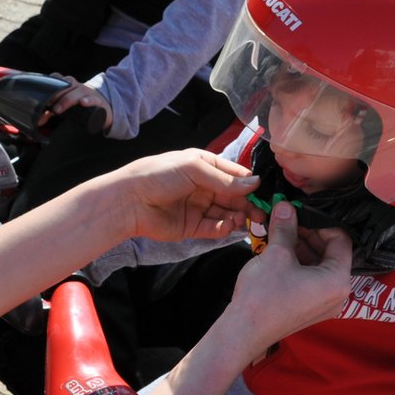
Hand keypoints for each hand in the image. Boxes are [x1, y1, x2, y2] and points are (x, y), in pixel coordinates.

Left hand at [44, 75, 111, 133]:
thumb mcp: (65, 106)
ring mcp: (89, 93)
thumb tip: (38, 120)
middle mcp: (79, 87)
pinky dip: (88, 101)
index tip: (44, 90)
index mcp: (70, 85)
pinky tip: (82, 103)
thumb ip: (51, 112)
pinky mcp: (98, 102)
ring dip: (67, 99)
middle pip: (68, 84)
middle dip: (57, 94)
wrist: (103, 108)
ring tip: (59, 109)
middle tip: (49, 105)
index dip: (52, 82)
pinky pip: (94, 99)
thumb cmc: (81, 104)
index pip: (59, 78)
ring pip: (79, 91)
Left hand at [114, 149, 259, 243]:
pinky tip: (229, 226)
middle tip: (262, 214)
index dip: (250, 183)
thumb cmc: (159, 175)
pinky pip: (214, 228)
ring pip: (227, 213)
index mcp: (205, 165)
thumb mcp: (194, 169)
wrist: (130, 201)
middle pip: (234, 196)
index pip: (235, 174)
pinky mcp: (193, 227)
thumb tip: (255, 183)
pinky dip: (224, 228)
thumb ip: (224, 179)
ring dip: (238, 217)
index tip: (264, 192)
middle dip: (248, 204)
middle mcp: (204, 186)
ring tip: (245, 220)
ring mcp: (199, 207)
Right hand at [228, 203, 351, 341]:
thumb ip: (285, 227)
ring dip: (301, 247)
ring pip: (319, 265)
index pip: (340, 239)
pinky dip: (298, 263)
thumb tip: (285, 205)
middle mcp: (338, 294)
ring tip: (280, 234)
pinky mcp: (310, 308)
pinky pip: (311, 278)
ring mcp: (324, 303)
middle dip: (309, 233)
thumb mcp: (276, 254)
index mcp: (338, 280)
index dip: (320, 222)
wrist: (244, 331)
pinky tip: (279, 252)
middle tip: (288, 219)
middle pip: (331, 252)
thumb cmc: (263, 295)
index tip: (301, 212)